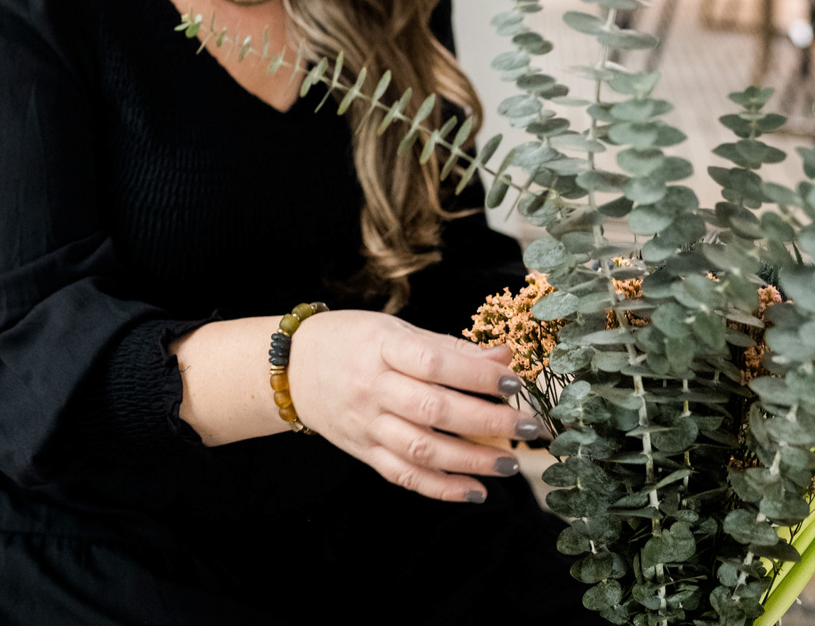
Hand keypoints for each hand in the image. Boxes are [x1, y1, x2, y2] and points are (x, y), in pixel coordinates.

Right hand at [287, 310, 541, 503]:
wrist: (293, 367)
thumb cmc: (353, 340)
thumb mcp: (396, 330)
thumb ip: (448, 348)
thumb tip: (503, 360)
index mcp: (382, 348)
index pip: (433, 363)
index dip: (475, 375)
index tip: (514, 382)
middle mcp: (371, 388)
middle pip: (432, 409)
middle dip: (487, 421)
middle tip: (528, 426)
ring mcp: (365, 424)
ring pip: (421, 449)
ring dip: (471, 460)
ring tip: (510, 462)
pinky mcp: (363, 451)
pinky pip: (403, 475)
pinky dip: (440, 488)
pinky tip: (475, 491)